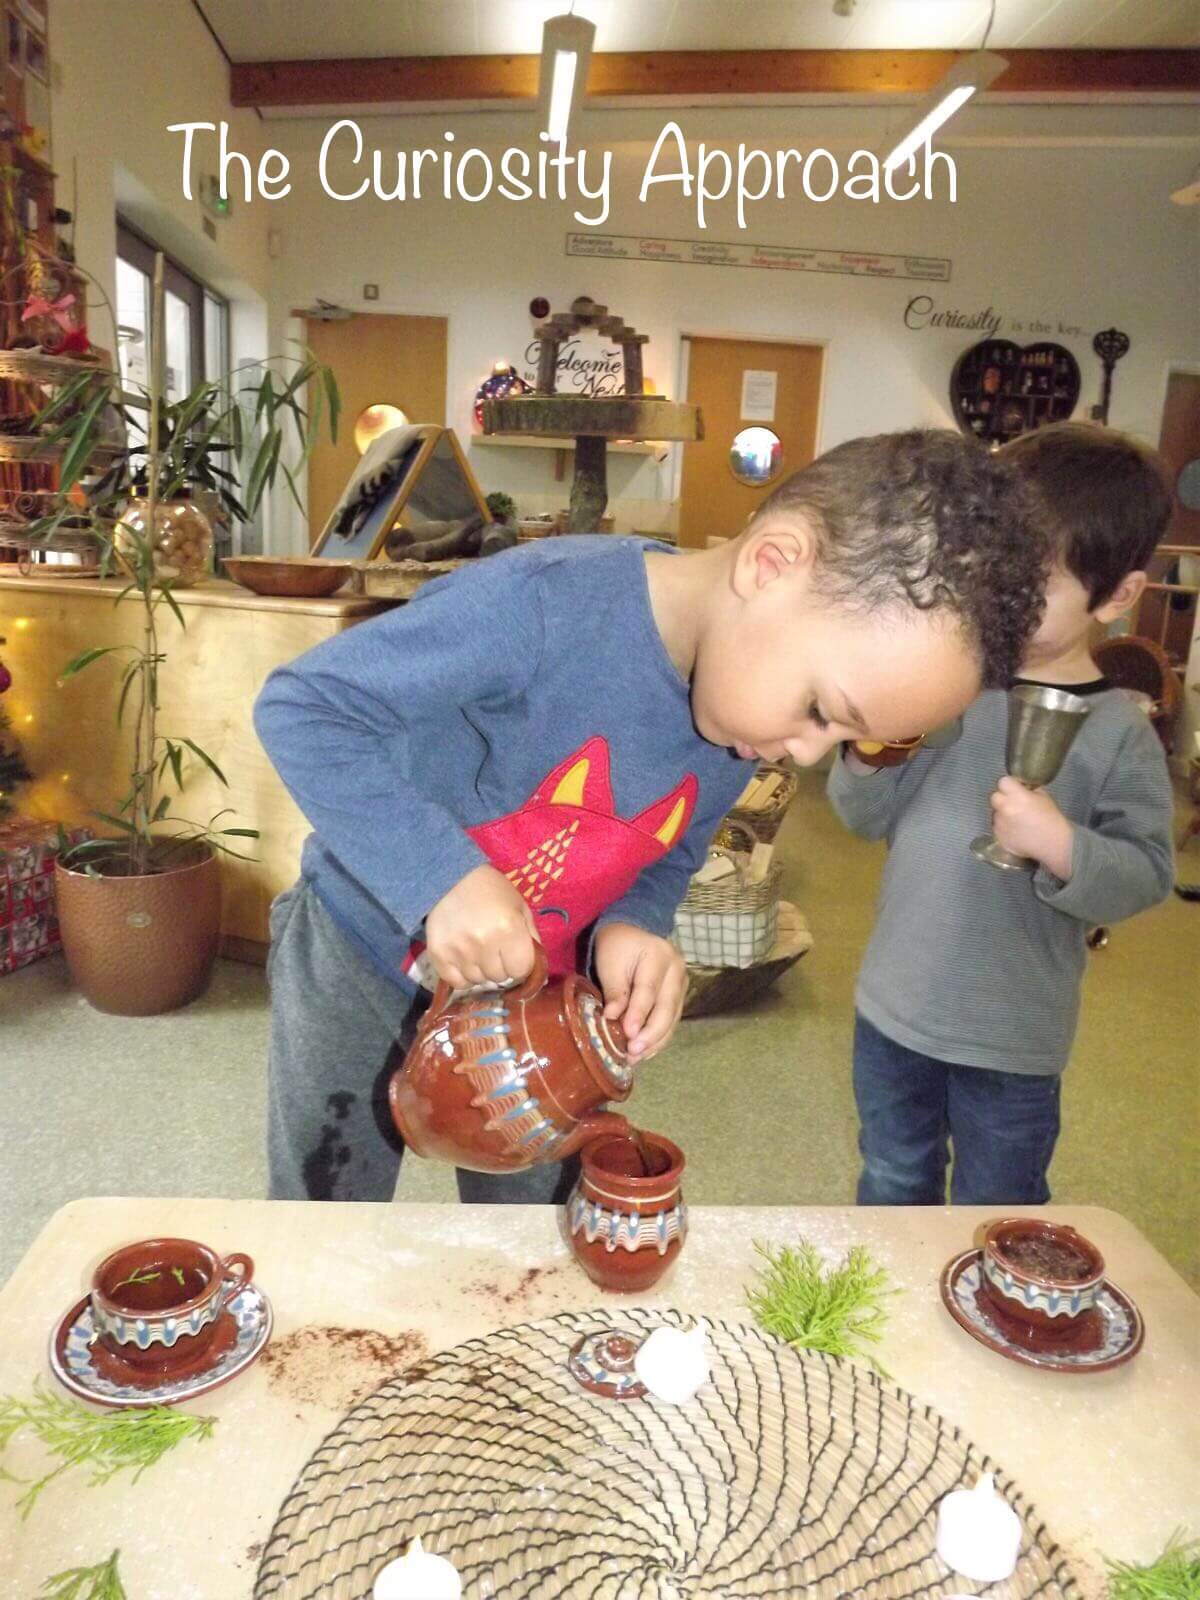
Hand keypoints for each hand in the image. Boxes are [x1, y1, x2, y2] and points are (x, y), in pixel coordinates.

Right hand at [424, 863, 537, 988]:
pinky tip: (464, 959)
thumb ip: (532, 938)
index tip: (513, 954)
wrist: (452, 877)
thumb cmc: (492, 891)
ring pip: (478, 981)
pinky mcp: (438, 955)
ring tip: (477, 950)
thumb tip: (537, 970)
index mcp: (509, 929)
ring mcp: (459, 951)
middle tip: (493, 948)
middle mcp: (484, 943)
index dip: (519, 963)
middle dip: (500, 966)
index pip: (521, 970)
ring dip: (481, 971)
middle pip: (499, 977)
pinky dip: (462, 976)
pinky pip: (457, 982)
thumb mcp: (520, 907)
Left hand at [594, 922, 686, 1062]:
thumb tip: (612, 1018)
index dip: (638, 1014)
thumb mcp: (610, 964)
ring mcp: (682, 984)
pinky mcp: (679, 996)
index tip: (627, 1034)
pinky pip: (672, 1020)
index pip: (648, 990)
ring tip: (636, 1057)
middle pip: (667, 1007)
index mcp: (659, 955)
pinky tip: (646, 1052)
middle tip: (633, 1052)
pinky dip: (659, 1038)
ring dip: (655, 1041)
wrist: (630, 934)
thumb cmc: (616, 948)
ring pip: (672, 1018)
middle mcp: (677, 970)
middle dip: (651, 1034)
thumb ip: (614, 990)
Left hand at [990, 777, 1073, 877]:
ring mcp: (1000, 824)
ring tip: (1018, 820)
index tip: (1017, 788)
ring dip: (1003, 814)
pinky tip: (1017, 831)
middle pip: (995, 796)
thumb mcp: (1044, 796)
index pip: (1003, 782)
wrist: (1054, 843)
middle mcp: (1004, 809)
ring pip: (995, 813)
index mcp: (1016, 796)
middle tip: (1015, 804)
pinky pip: (997, 828)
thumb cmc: (1052, 818)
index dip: (1010, 784)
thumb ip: (1029, 789)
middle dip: (1003, 798)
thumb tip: (1022, 787)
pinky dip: (1004, 827)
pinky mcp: (998, 837)